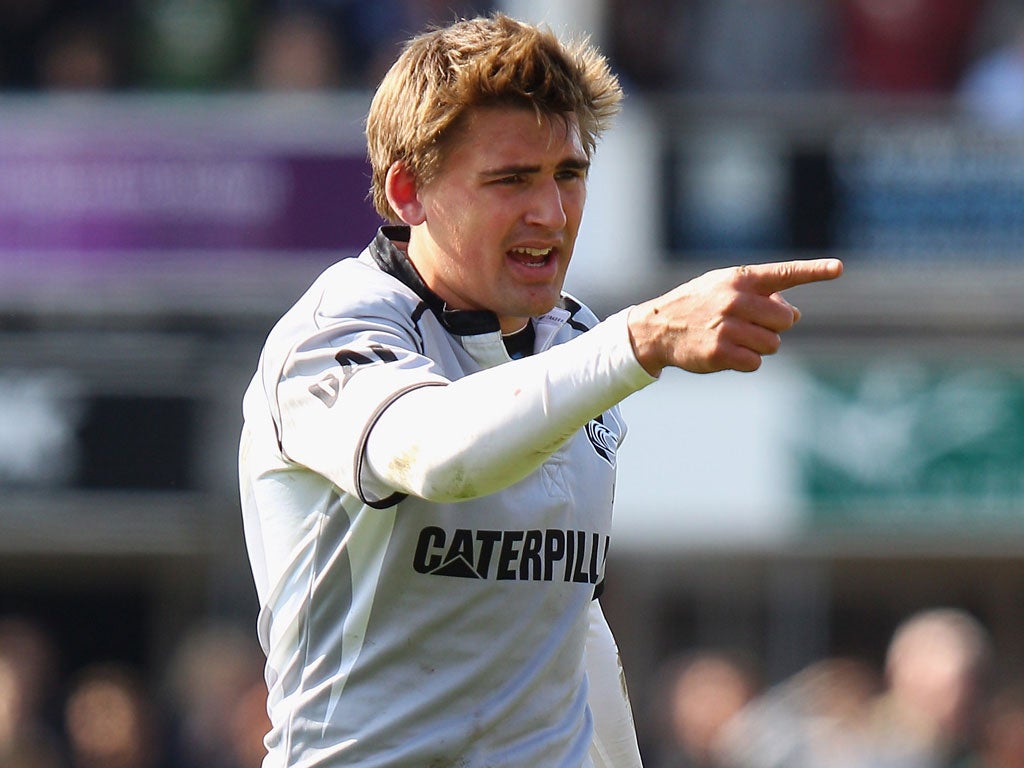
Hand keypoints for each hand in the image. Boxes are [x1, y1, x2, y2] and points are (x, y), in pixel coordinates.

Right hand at [627, 259, 842, 375]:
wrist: (658, 327)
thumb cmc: (698, 305)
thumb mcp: (725, 288)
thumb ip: (762, 295)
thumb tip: (795, 314)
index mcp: (740, 279)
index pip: (784, 274)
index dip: (814, 271)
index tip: (838, 268)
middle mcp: (735, 300)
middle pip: (785, 320)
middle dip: (774, 326)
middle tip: (750, 325)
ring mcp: (727, 326)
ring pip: (773, 344)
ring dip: (760, 346)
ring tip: (735, 339)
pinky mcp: (720, 352)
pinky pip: (755, 362)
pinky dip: (746, 361)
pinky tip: (727, 353)